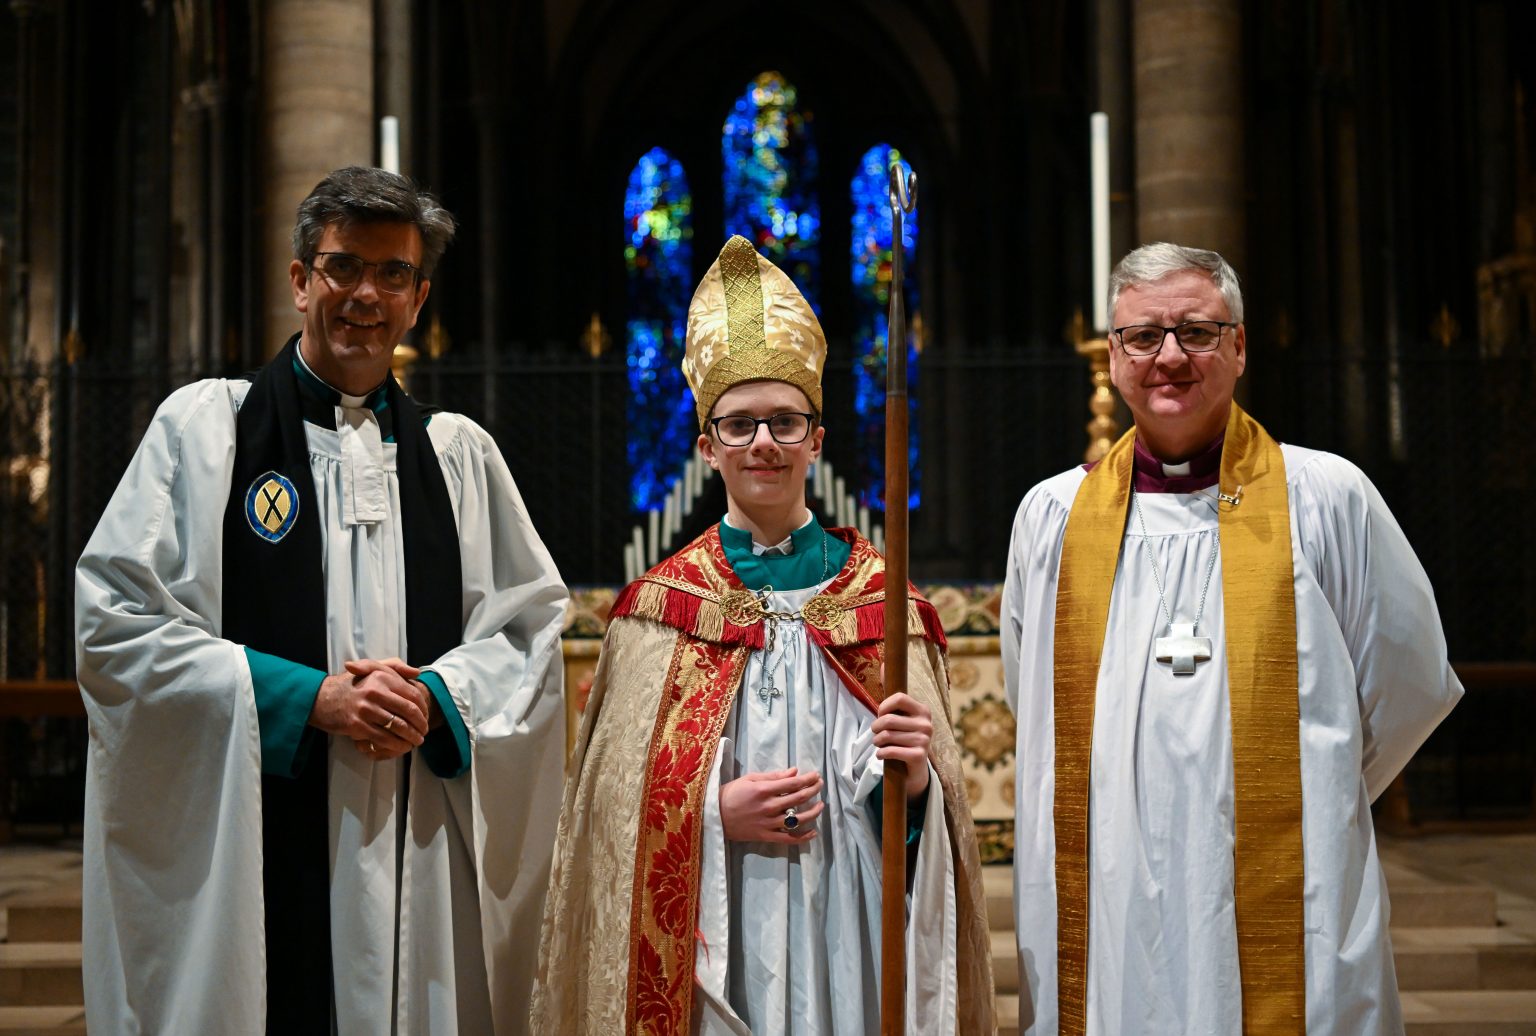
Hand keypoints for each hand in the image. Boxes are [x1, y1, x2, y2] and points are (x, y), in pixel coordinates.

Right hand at [309, 659, 429, 761]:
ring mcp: (366, 709)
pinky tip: (402, 747)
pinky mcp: (357, 725)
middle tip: (424, 732)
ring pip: (398, 727)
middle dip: (421, 725)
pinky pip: (383, 738)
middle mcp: (375, 691)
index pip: (412, 695)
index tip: (426, 717)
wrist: (321, 698)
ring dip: (411, 737)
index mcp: (382, 677)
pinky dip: (396, 745)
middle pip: (408, 711)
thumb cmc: (350, 684)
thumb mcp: (371, 667)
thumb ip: (395, 667)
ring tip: (416, 741)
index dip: (423, 709)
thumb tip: (417, 673)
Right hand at [719, 767, 823, 843]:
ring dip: (813, 812)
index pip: (792, 784)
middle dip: (813, 790)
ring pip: (797, 819)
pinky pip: (788, 839)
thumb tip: (794, 772)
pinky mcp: (766, 837)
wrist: (714, 816)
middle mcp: (768, 807)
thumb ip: (773, 776)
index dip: (808, 779)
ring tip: (820, 805)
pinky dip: (803, 837)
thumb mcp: (750, 779)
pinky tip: (813, 832)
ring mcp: (768, 824)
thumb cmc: (731, 793)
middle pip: (798, 799)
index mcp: (763, 790)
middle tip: (820, 785)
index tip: (816, 776)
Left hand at [873, 692, 931, 794]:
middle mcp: (927, 724)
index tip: (880, 715)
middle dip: (875, 728)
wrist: (915, 767)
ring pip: (887, 736)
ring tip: (878, 743)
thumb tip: (882, 664)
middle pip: (888, 720)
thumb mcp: (901, 716)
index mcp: (923, 710)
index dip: (883, 706)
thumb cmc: (904, 737)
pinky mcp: (919, 756)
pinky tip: (881, 754)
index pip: (899, 698)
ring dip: (877, 741)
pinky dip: (881, 753)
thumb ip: (892, 694)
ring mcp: (925, 740)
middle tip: (875, 733)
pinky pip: (891, 751)